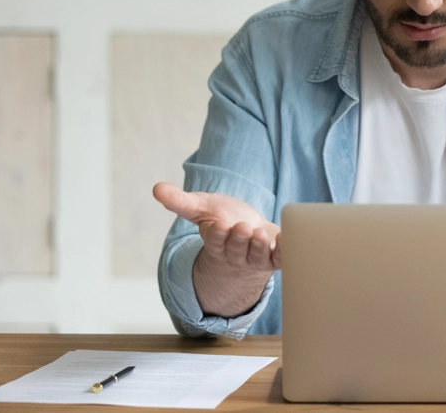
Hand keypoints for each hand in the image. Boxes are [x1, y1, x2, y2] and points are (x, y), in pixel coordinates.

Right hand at [153, 182, 280, 315]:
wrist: (250, 234)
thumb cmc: (223, 219)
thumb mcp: (201, 209)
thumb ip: (180, 201)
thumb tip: (156, 188)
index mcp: (217, 242)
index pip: (215, 240)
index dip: (218, 234)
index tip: (219, 224)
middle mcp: (236, 254)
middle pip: (237, 249)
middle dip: (239, 240)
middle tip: (242, 228)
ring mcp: (257, 258)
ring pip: (258, 256)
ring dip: (261, 246)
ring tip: (261, 235)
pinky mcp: (276, 257)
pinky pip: (282, 258)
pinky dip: (286, 252)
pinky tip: (289, 241)